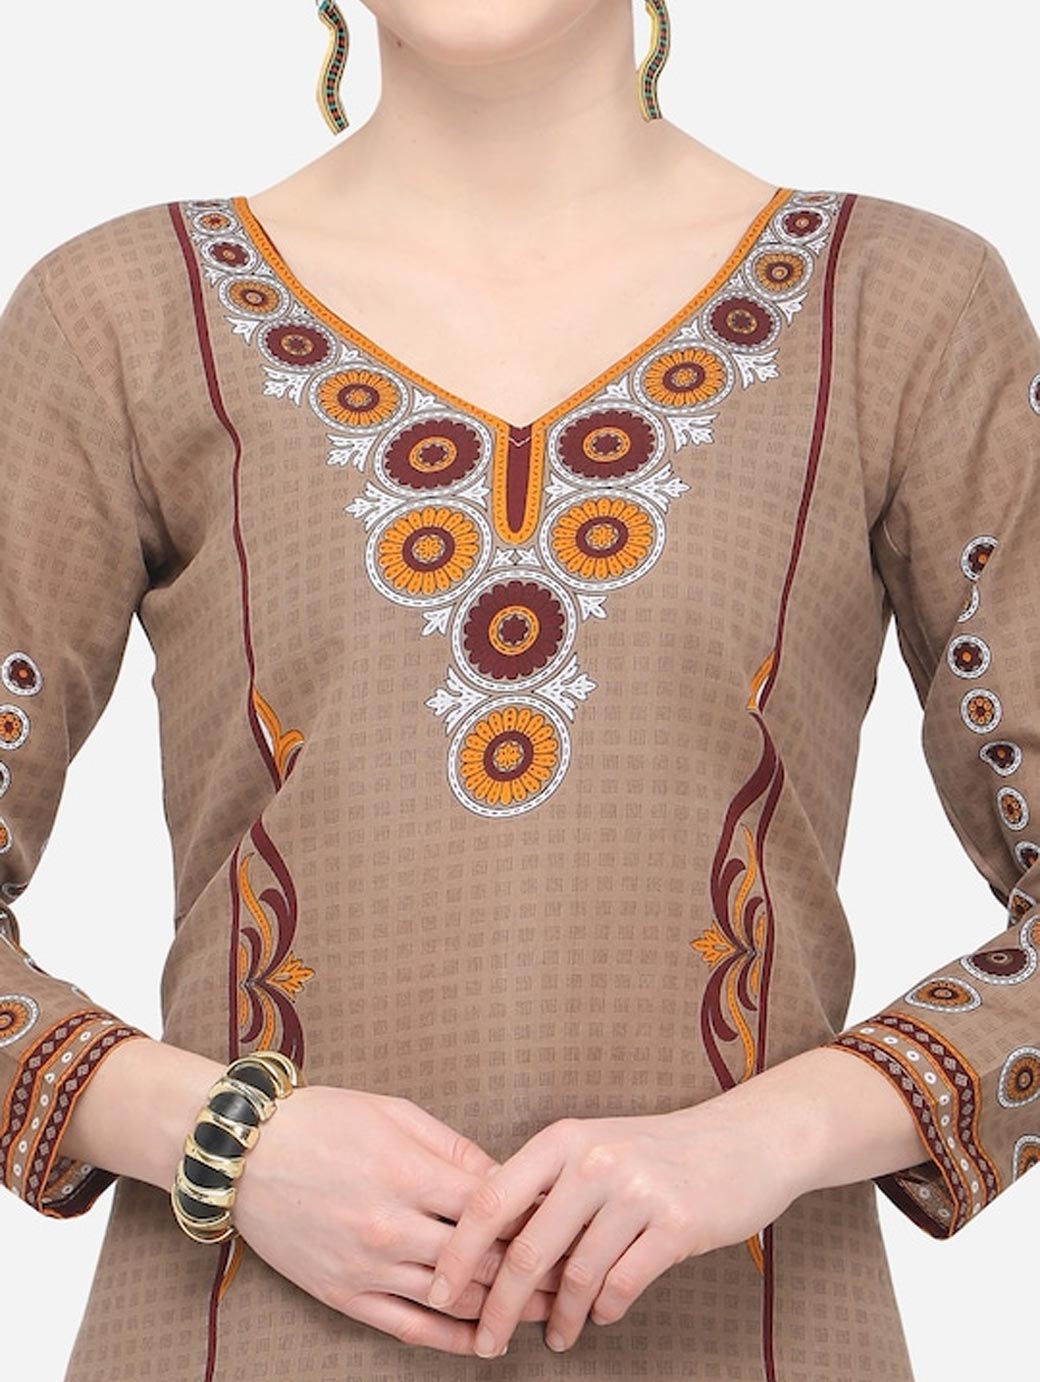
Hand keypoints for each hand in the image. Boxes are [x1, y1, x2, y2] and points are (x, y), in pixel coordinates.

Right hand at [231, 1086, 563, 1355]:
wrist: (242, 1153)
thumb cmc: (321, 1120)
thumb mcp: (394, 1112)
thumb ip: (453, 1148)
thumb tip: (506, 1175)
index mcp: (408, 1173)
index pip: (494, 1207)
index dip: (537, 1215)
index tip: (566, 1218)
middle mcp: (391, 1226)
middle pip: (483, 1260)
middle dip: (534, 1268)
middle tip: (573, 1270)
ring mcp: (366, 1267)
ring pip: (454, 1299)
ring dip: (505, 1307)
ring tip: (545, 1307)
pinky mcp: (343, 1295)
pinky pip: (409, 1328)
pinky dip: (453, 1339)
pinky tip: (485, 1338)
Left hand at [426, 1091, 813, 1357]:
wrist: (743, 1140)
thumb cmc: (656, 1152)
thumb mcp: (593, 1149)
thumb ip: (546, 1189)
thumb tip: (487, 1250)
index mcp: (562, 1139)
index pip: (489, 1199)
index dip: (458, 1252)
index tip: (438, 1293)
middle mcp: (593, 1161)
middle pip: (526, 1250)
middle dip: (499, 1307)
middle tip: (486, 1341)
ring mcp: (636, 1191)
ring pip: (576, 1278)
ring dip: (560, 1320)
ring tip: (556, 1338)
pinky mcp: (676, 1224)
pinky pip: (623, 1286)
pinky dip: (605, 1311)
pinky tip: (601, 1317)